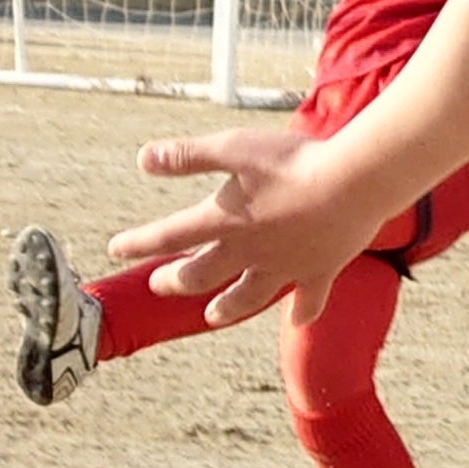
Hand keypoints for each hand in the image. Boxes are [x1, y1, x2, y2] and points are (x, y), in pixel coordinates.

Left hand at [107, 130, 385, 327]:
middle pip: (203, 273)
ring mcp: (286, 266)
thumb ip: (189, 156)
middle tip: (159, 282)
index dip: (140, 241)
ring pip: (248, 296)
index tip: (115, 248)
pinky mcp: (321, 271)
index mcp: (225, 220)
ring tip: (212, 316)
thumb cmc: (293, 161)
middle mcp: (250, 251)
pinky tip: (297, 320)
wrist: (353, 183)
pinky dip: (302, 312)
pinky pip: (308, 300)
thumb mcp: (235, 147)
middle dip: (177, 279)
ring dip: (227, 307)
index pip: (170, 234)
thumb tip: (143, 159)